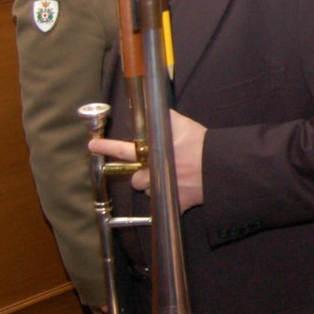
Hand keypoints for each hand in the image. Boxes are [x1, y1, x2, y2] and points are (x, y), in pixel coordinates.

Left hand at [89, 108, 205, 210]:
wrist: (221, 166)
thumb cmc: (202, 145)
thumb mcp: (184, 126)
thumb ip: (167, 118)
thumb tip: (157, 109)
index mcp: (153, 153)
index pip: (124, 149)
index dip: (107, 147)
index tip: (91, 146)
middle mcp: (154, 174)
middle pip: (136, 180)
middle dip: (143, 176)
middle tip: (155, 169)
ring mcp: (164, 190)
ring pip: (151, 193)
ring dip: (156, 187)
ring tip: (173, 178)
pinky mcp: (177, 203)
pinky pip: (167, 204)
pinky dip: (173, 198)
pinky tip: (183, 190)